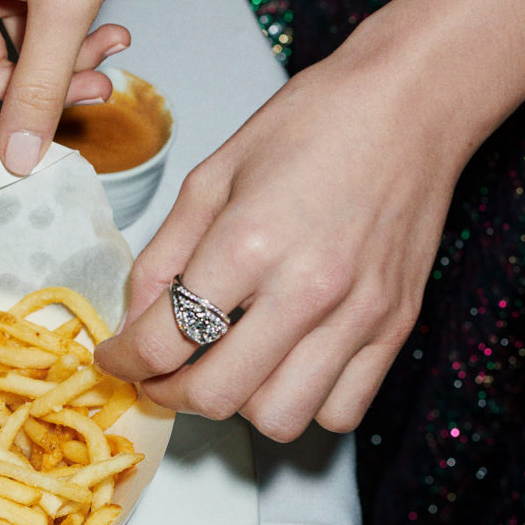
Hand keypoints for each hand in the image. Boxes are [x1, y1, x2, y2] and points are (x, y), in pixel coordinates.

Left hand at [95, 40, 459, 440]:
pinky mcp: (396, 327)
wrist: (407, 105)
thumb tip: (133, 320)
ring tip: (227, 366)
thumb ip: (164, 255)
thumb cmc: (310, 125)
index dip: (124, 361)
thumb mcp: (211, 177)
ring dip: (239, 405)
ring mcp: (357, 315)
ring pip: (280, 419)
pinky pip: (342, 410)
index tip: (117, 359)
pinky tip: (285, 365)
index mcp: (248, 242)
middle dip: (171, 393)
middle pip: (216, 395)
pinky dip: (304, 403)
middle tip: (160, 373)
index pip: (164, 340)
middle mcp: (306, 289)